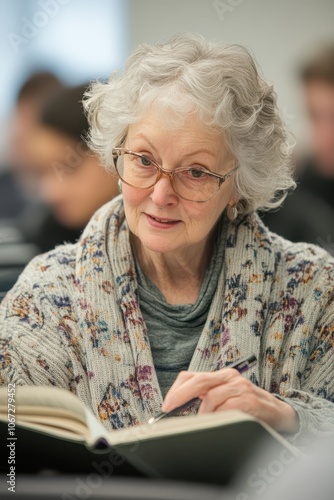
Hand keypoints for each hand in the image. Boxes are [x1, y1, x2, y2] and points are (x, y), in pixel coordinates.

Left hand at [162, 369, 298, 433]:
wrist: (278, 413)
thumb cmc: (248, 406)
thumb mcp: (225, 397)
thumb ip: (206, 398)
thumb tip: (178, 408)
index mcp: (221, 375)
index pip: (192, 376)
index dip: (176, 389)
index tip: (167, 405)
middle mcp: (230, 377)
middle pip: (198, 382)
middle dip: (180, 396)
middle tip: (169, 409)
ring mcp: (240, 387)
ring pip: (211, 398)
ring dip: (203, 414)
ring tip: (205, 423)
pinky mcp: (250, 401)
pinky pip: (227, 409)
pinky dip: (218, 417)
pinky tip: (219, 422)